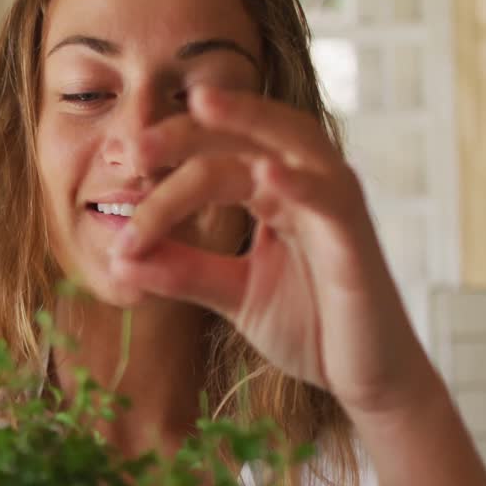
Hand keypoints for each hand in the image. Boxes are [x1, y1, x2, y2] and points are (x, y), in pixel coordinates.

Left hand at [108, 87, 435, 419]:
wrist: (368, 378)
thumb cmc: (312, 327)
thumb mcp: (232, 294)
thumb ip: (183, 271)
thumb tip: (118, 260)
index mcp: (275, 192)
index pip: (217, 154)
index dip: (169, 154)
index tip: (119, 170)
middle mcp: (306, 186)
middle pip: (247, 135)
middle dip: (191, 131)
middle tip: (136, 146)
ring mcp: (334, 207)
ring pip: (291, 144)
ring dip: (247, 122)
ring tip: (201, 106)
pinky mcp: (357, 240)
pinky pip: (331, 200)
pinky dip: (302, 184)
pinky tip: (266, 176)